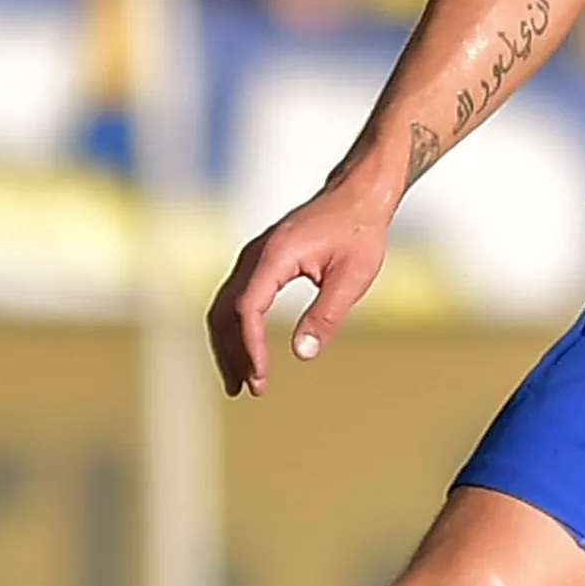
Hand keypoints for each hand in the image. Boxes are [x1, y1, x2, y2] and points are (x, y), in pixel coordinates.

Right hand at [207, 176, 393, 396]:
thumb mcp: (352, 278)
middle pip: (226, 311)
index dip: (250, 347)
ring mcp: (253, 257)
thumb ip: (326, 315)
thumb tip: (302, 353)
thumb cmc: (359, 233)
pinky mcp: (259, 261)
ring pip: (225, 306)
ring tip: (240, 382)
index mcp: (275, 256)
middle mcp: (255, 255)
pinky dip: (235, 328)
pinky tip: (246, 352)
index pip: (248, 309)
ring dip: (228, 345)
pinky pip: (235, 298)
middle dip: (233, 353)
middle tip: (247, 390)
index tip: (260, 378)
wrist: (358, 195)